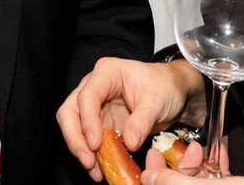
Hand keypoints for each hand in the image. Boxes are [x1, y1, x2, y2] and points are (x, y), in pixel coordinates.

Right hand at [57, 58, 204, 180]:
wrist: (173, 92)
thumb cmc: (165, 86)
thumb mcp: (158, 101)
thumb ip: (142, 120)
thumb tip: (129, 143)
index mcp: (107, 72)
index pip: (88, 95)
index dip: (88, 120)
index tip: (95, 143)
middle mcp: (94, 86)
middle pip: (70, 111)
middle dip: (75, 138)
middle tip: (88, 161)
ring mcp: (95, 105)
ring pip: (74, 126)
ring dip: (81, 150)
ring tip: (95, 171)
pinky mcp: (99, 122)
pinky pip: (88, 139)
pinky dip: (91, 154)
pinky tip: (100, 169)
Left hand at [142, 140, 243, 184]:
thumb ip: (175, 182)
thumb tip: (149, 176)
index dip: (154, 173)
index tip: (153, 153)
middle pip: (178, 182)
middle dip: (182, 163)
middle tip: (189, 147)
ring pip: (197, 179)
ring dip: (200, 161)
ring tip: (208, 149)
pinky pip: (216, 178)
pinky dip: (217, 165)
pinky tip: (222, 154)